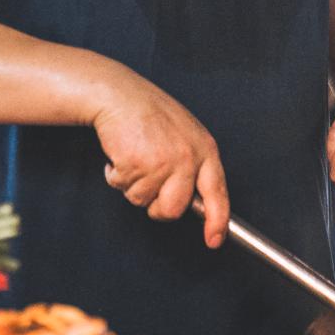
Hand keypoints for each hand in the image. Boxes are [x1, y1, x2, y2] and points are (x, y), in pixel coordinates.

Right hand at [90, 66, 229, 247]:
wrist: (120, 95)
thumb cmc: (150, 114)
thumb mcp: (185, 135)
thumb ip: (194, 165)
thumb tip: (198, 202)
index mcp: (205, 150)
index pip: (217, 192)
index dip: (217, 221)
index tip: (214, 239)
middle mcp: (187, 158)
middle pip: (174, 209)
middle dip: (156, 207)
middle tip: (146, 185)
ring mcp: (163, 162)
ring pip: (142, 201)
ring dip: (132, 185)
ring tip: (134, 156)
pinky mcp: (137, 164)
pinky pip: (122, 188)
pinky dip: (116, 175)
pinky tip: (121, 153)